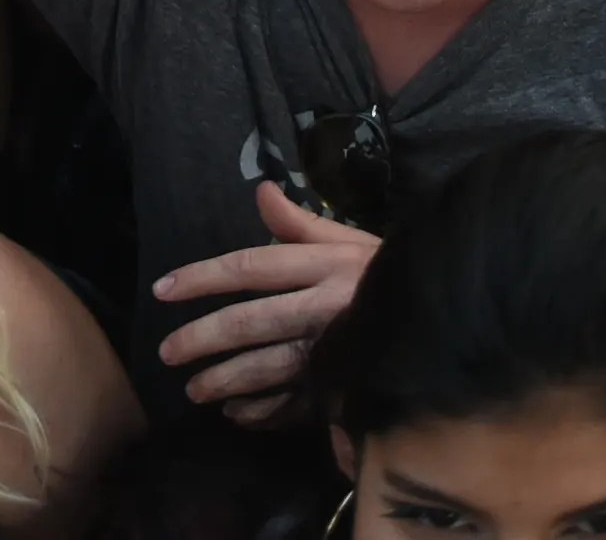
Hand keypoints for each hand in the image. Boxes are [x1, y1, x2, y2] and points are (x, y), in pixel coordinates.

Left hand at [150, 180, 380, 417]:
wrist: (441, 308)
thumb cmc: (385, 272)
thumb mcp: (348, 239)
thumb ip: (299, 222)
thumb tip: (260, 191)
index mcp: (322, 264)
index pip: (251, 267)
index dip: (203, 277)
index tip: (164, 290)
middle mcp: (323, 306)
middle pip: (251, 321)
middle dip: (203, 338)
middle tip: (168, 352)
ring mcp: (333, 349)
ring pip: (268, 367)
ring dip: (226, 381)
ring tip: (194, 390)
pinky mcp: (344, 383)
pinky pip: (296, 402)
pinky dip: (264, 411)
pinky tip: (237, 414)